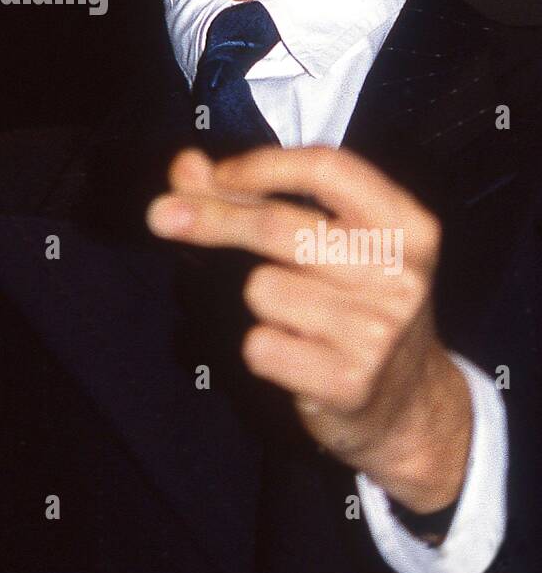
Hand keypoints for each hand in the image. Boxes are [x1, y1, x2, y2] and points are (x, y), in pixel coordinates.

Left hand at [147, 145, 471, 511]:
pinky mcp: (348, 383)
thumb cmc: (358, 308)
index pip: (327, 168)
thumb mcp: (332, 244)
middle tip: (162, 215)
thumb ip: (255, 197)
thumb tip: (186, 166)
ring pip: (263, 288)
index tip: (217, 174)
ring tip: (297, 319)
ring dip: (259, 300)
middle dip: (211, 218)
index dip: (262, 166)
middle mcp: (399, 276)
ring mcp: (377, 332)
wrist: (411, 407)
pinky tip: (296, 356)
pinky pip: (260, 345)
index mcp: (407, 228)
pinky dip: (260, 348)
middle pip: (279, 225)